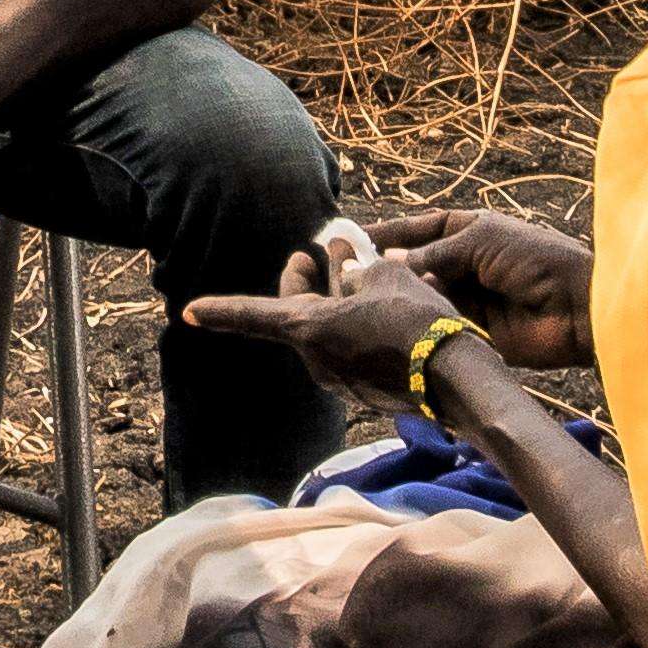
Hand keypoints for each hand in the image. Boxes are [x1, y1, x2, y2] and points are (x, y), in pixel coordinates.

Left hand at [182, 243, 472, 411]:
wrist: (459, 379)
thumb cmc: (418, 319)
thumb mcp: (388, 276)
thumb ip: (360, 269)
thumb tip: (350, 267)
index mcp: (309, 329)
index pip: (252, 314)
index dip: (219, 310)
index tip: (188, 312)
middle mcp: (317, 359)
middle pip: (295, 314)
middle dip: (303, 281)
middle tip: (312, 256)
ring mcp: (342, 380)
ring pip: (326, 330)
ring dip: (338, 299)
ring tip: (359, 267)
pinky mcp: (368, 391)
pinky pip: (351, 349)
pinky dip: (357, 323)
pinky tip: (385, 303)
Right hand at [364, 207, 595, 367]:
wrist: (580, 308)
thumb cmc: (536, 260)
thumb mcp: (481, 242)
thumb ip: (433, 253)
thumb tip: (389, 262)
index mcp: (470, 232)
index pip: (421, 229)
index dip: (389, 233)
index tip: (353, 237)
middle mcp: (466, 263)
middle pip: (417, 263)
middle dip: (386, 267)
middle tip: (346, 273)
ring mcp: (470, 299)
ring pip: (423, 295)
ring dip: (400, 296)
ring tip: (361, 298)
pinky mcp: (474, 332)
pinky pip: (438, 323)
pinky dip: (419, 322)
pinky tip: (393, 321)